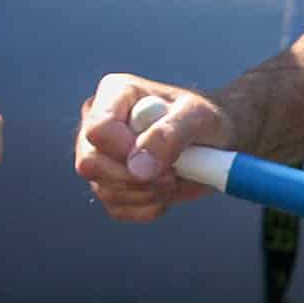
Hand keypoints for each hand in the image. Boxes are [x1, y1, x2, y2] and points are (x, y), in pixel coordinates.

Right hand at [74, 74, 232, 222]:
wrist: (212, 141)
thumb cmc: (204, 121)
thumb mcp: (198, 118)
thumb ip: (169, 135)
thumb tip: (139, 167)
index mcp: (115, 93)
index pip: (97, 130)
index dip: (125, 153)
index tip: (165, 165)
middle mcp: (97, 121)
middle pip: (90, 164)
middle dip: (136, 180)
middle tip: (173, 176)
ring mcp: (99, 154)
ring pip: (104, 190)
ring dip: (147, 194)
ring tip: (175, 178)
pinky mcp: (107, 182)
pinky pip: (116, 208)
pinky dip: (146, 208)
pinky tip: (165, 191)